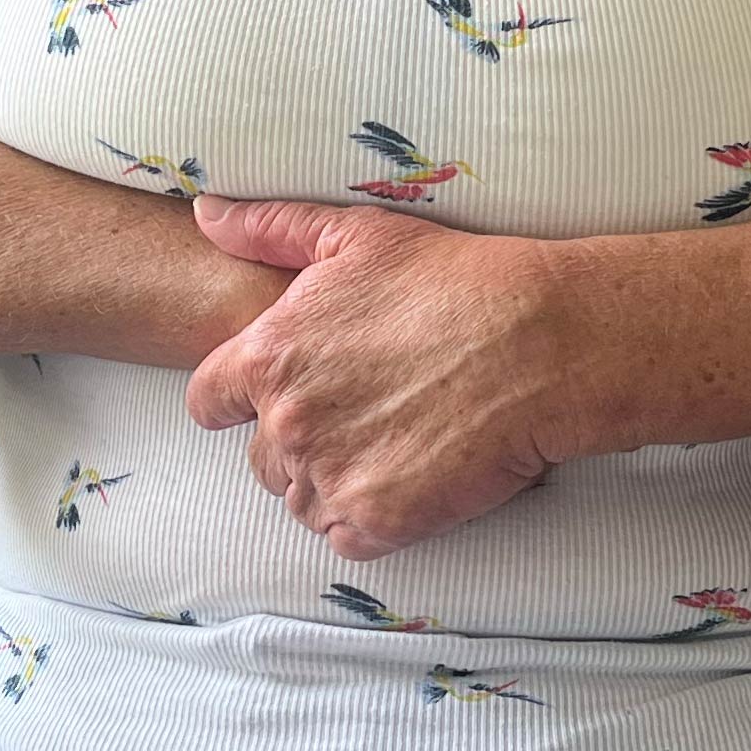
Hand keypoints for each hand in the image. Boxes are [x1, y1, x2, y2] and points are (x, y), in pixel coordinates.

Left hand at [184, 196, 588, 558]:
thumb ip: (270, 228)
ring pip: (304, 501)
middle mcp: (289, 425)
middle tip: (366, 413)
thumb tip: (206, 214)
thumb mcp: (358, 235)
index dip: (238, 401)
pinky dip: (372, 519)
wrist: (544, 344)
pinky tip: (412, 479)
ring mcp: (333, 479)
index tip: (279, 396)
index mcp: (270, 357)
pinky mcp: (379, 522)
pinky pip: (347, 537)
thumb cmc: (457, 281)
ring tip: (395, 444)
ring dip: (335, 483)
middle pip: (262, 459)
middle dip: (301, 443)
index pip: (209, 402)